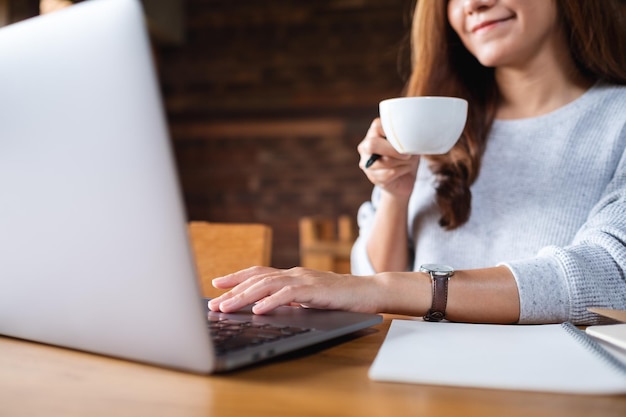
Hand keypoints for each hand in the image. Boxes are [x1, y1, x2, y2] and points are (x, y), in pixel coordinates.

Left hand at [208, 266, 380, 314]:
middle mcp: (295, 274)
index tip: (216, 284)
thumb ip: (290, 299)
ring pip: (267, 285)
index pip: (258, 273)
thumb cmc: (340, 298)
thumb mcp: (309, 299)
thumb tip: (266, 308)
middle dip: (232, 290)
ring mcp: (305, 280)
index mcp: (292, 275)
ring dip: (244, 296)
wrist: (369, 291)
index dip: (236, 277)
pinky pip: (289, 294)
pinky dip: (271, 301)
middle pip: (257, 279)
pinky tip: (258, 310)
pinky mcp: (315, 290)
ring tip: (226, 307)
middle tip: (213, 302)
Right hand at [358, 118, 419, 197]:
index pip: (377, 127)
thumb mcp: (408, 142)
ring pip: (384, 161)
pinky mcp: (374, 177)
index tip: (405, 138)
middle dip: (393, 150)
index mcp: (373, 133)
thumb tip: (406, 137)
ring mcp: (367, 163)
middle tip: (407, 154)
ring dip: (402, 162)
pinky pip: (389, 173)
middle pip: (372, 145)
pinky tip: (405, 169)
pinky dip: (402, 170)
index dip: (393, 133)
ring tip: (408, 161)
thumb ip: (404, 136)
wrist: (407, 175)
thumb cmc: (407, 154)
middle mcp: (365, 147)